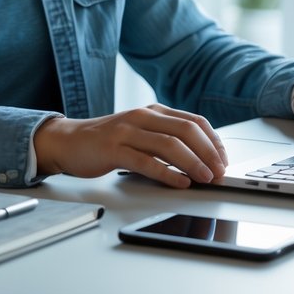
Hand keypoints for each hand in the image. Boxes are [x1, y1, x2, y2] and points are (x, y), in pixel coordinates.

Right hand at [33, 104, 227, 188]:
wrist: (69, 141)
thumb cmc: (108, 140)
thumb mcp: (141, 131)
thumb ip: (165, 137)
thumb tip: (200, 156)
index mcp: (153, 111)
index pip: (194, 121)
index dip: (213, 141)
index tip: (223, 159)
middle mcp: (143, 116)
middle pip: (186, 130)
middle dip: (208, 152)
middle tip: (219, 171)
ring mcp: (127, 131)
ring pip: (169, 145)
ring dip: (192, 163)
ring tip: (205, 178)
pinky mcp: (114, 149)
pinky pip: (146, 161)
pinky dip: (167, 174)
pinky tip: (180, 183)